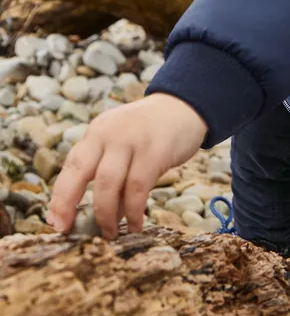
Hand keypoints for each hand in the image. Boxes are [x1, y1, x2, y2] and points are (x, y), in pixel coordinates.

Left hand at [47, 93, 207, 239]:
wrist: (183, 107)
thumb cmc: (149, 132)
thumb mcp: (121, 142)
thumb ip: (108, 170)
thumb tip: (101, 214)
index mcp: (97, 132)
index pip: (71, 164)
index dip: (60, 196)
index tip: (55, 222)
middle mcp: (109, 133)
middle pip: (81, 171)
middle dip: (69, 204)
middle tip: (70, 231)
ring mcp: (131, 140)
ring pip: (108, 184)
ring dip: (106, 215)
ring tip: (110, 233)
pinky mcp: (155, 151)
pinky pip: (137, 188)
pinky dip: (133, 211)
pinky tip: (136, 224)